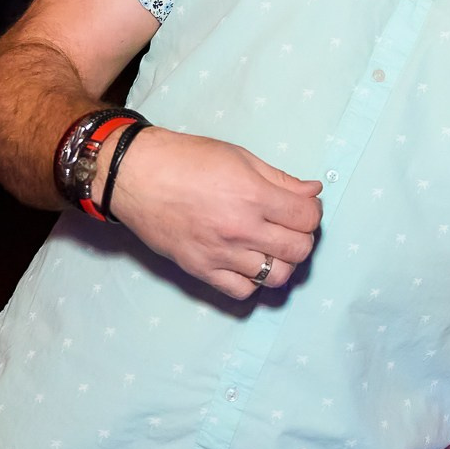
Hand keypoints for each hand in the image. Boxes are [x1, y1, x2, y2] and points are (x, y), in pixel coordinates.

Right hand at [106, 127, 323, 298]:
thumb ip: (281, 179)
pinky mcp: (201, 270)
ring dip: (282, 262)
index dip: (312, 211)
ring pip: (276, 276)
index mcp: (254, 195)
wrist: (136, 175)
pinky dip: (252, 281)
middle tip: (290, 226)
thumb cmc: (186, 159)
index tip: (303, 207)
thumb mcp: (240, 157)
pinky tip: (248, 263)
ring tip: (272, 247)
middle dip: (303, 237)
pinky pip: (242, 291)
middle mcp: (241, 229)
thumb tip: (313, 192)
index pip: (308, 218)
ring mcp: (221, 254)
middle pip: (299, 249)